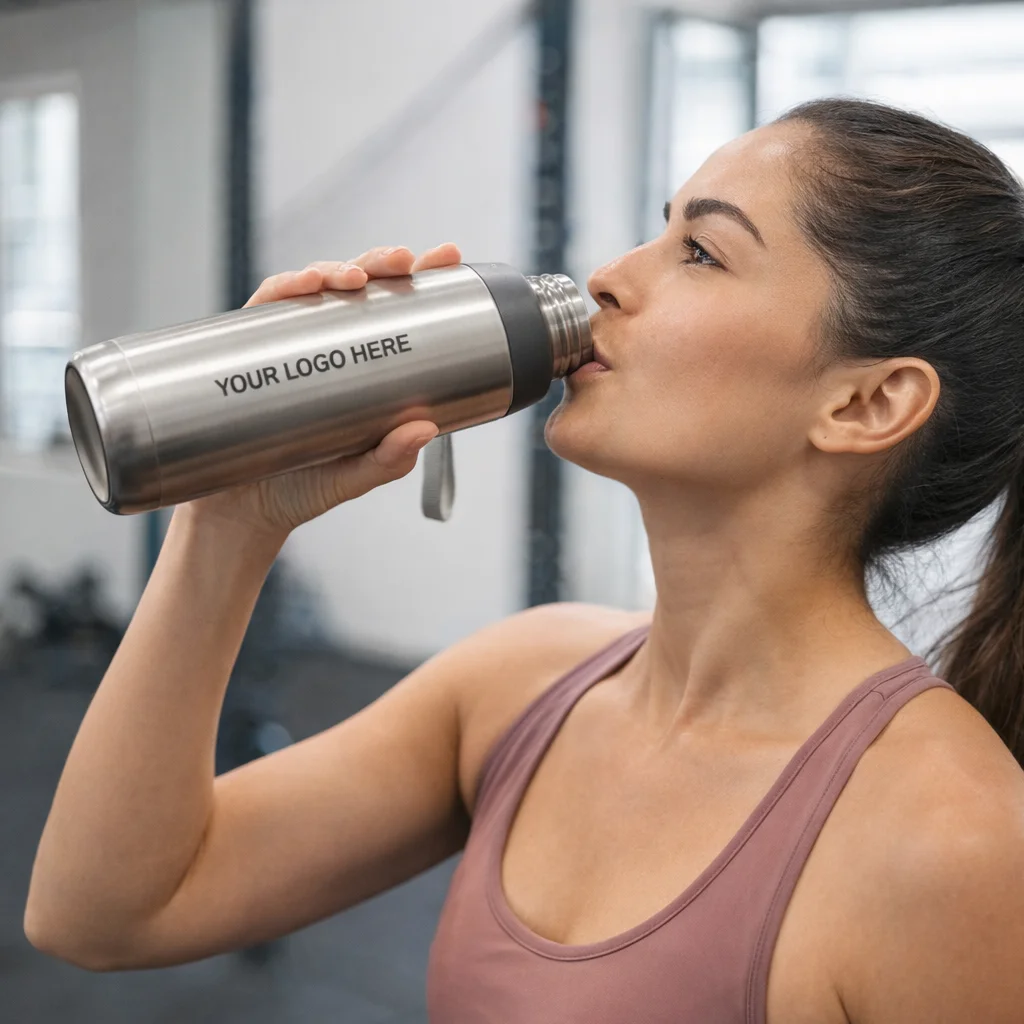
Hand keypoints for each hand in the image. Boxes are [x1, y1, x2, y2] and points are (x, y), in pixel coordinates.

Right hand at [177, 243, 462, 541]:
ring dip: (336, 269)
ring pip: (314, 289)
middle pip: (358, 288)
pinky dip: (284, 289)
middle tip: (404, 260)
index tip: (448, 256)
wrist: (237, 515)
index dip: (422, 279)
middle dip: (382, 263)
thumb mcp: (355, 477)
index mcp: (363, 368)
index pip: (397, 313)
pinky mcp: (246, 350)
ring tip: (358, 275)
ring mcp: (287, 345)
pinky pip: (265, 309)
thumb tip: (426, 428)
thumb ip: (389, 460)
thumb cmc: (302, 491)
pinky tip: (303, 286)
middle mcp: (327, 347)